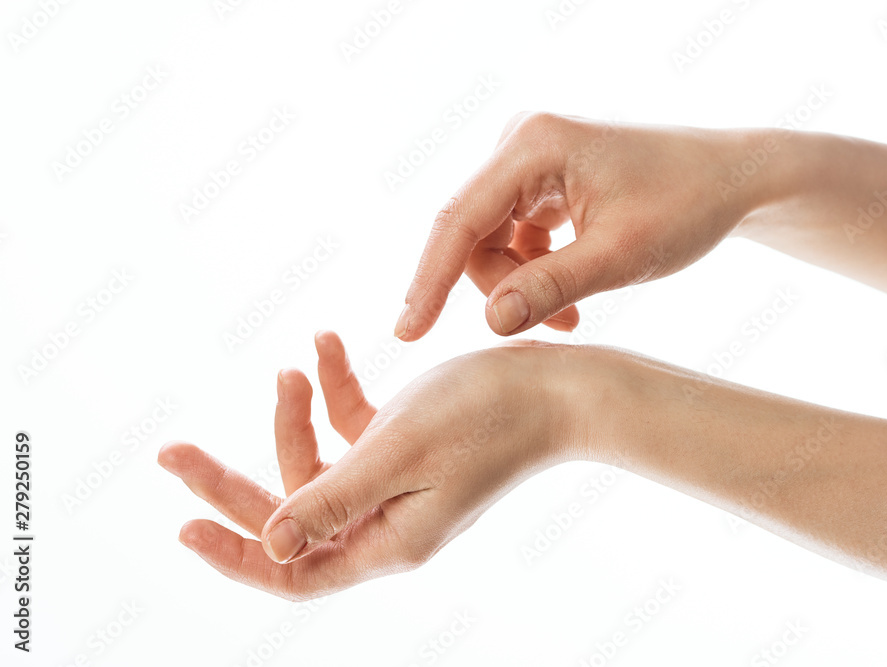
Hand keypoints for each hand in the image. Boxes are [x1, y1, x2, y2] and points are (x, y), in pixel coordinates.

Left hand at [158, 332, 573, 599]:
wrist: (561, 390)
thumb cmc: (490, 417)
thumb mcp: (399, 453)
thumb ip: (331, 498)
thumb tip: (270, 544)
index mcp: (385, 539)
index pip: (293, 569)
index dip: (236, 555)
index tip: (183, 525)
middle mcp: (385, 519)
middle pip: (288, 511)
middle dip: (230, 479)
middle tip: (172, 451)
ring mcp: (396, 482)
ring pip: (316, 463)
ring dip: (294, 415)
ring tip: (292, 366)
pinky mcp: (407, 445)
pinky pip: (352, 425)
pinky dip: (333, 389)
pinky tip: (324, 344)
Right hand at [395, 112, 781, 339]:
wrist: (732, 178)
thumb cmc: (688, 205)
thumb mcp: (622, 256)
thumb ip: (552, 288)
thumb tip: (489, 323)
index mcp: (534, 144)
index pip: (459, 220)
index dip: (427, 282)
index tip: (406, 335)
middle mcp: (520, 142)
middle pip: (471, 234)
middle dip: (501, 289)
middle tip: (550, 327)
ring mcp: (529, 160)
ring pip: (490, 242)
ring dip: (522, 287)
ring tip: (574, 317)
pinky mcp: (541, 180)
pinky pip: (513, 238)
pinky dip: (535, 274)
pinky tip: (573, 298)